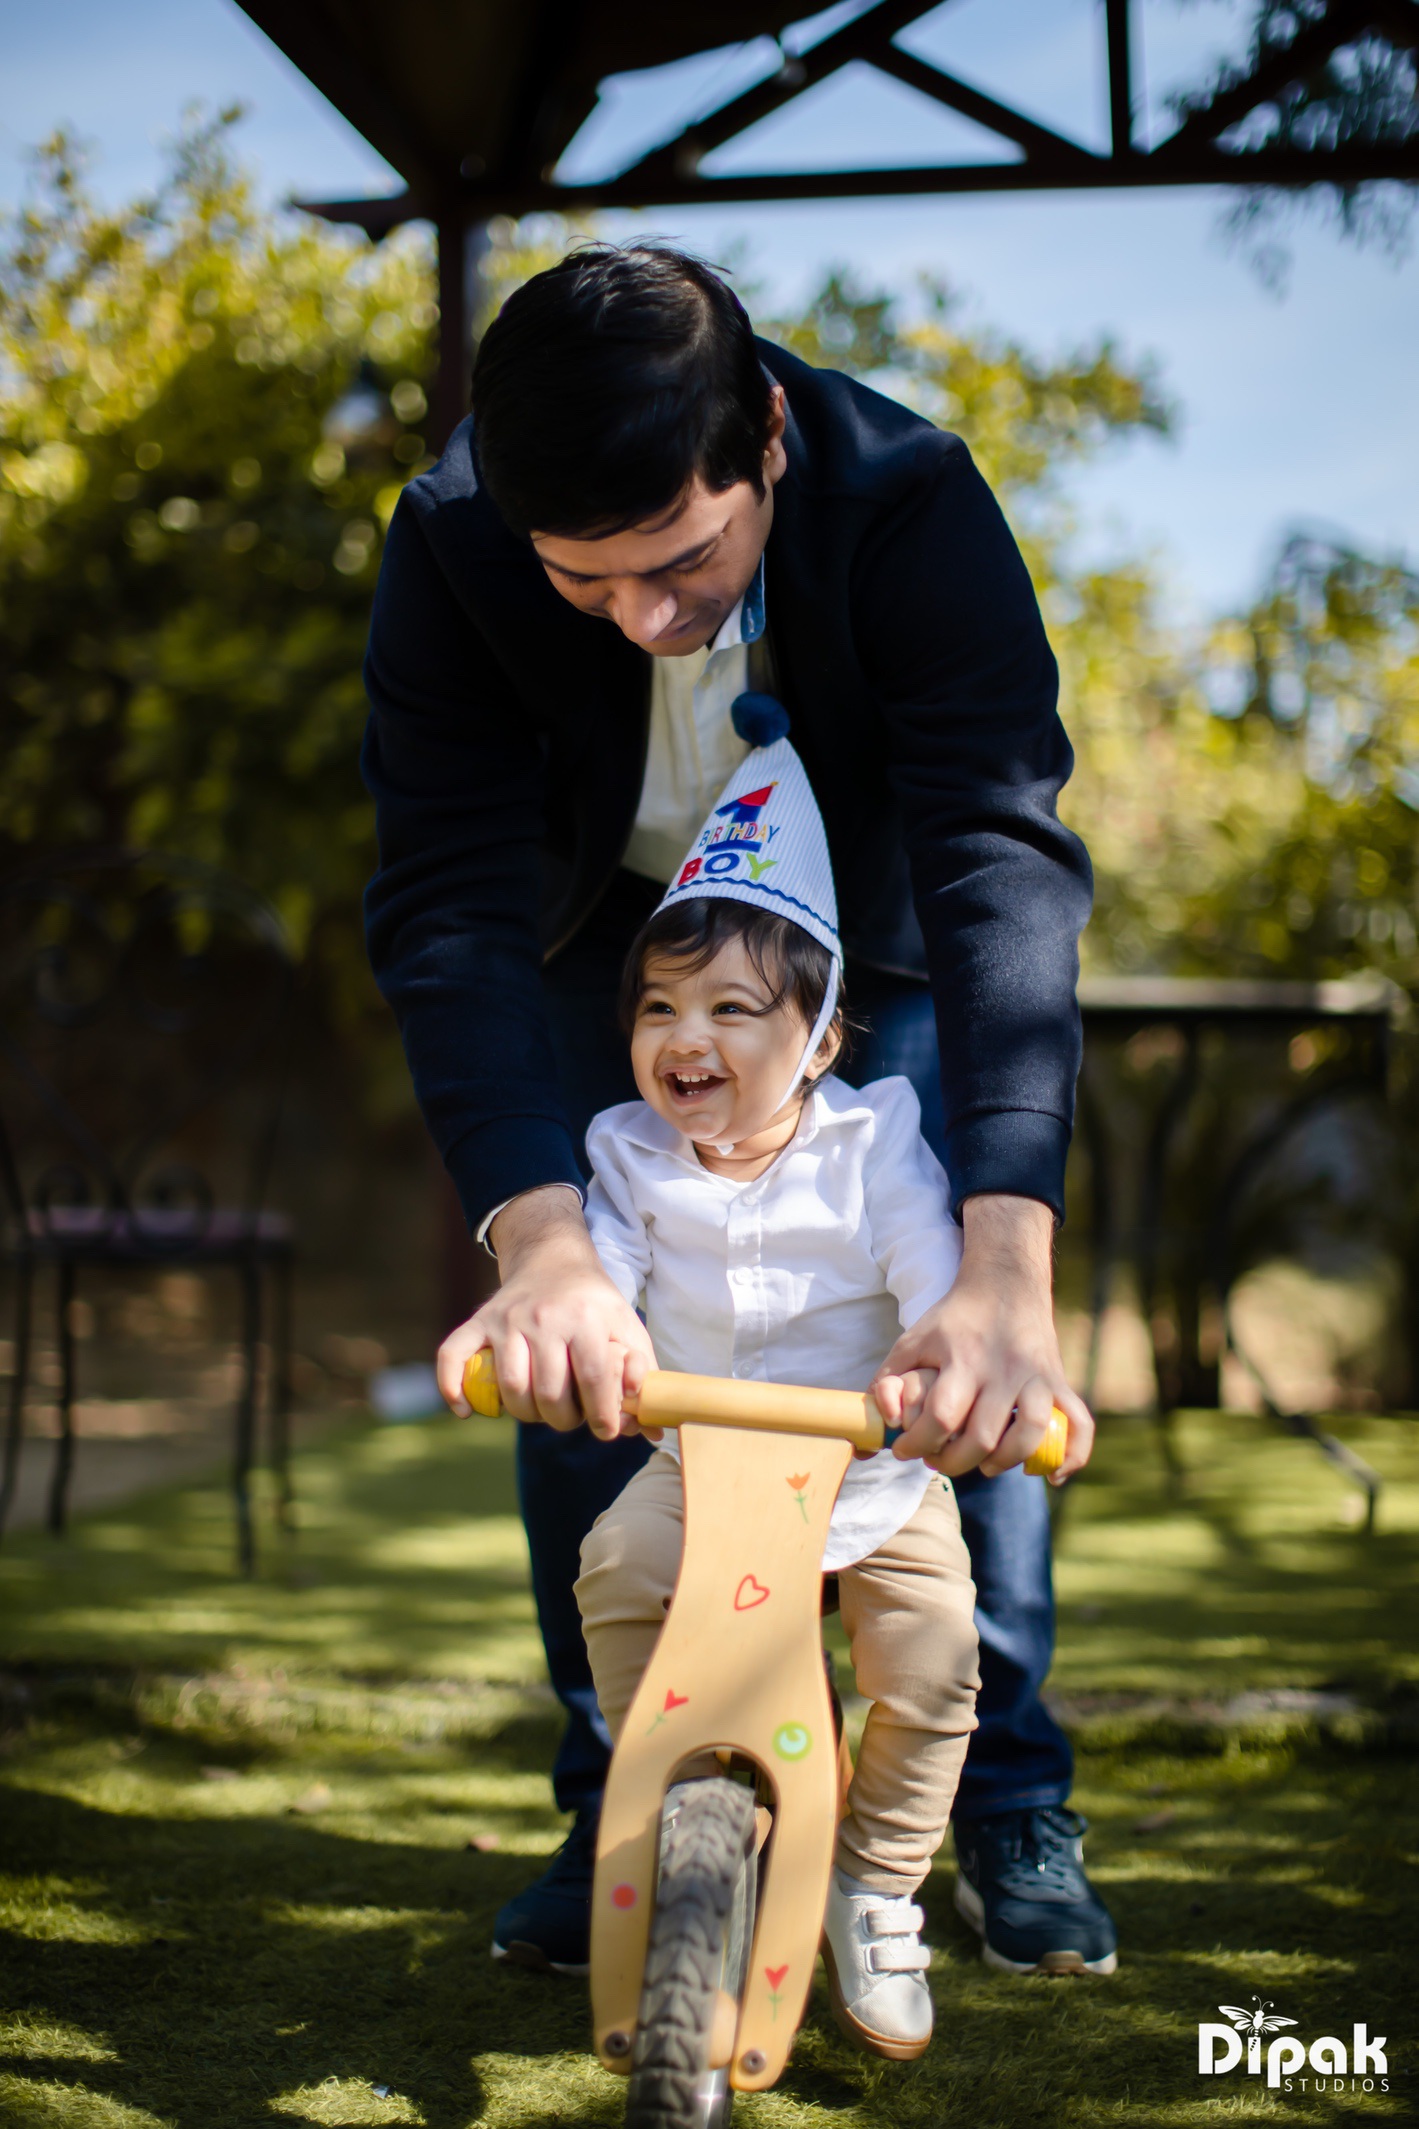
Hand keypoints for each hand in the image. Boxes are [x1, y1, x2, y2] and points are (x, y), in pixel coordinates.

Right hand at [436, 1187, 656, 1440]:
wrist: (552, 1258)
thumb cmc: (594, 1304)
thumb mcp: (628, 1327)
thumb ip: (642, 1376)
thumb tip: (652, 1430)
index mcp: (587, 1317)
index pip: (593, 1378)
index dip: (601, 1414)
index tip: (605, 1430)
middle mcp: (544, 1317)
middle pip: (549, 1392)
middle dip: (563, 1419)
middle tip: (570, 1416)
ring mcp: (507, 1319)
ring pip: (510, 1387)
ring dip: (526, 1414)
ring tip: (540, 1410)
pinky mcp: (479, 1322)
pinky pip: (454, 1356)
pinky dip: (454, 1389)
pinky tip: (468, 1411)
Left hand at [870, 1195, 1092, 1483]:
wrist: (1004, 1284)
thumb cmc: (952, 1320)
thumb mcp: (912, 1341)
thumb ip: (888, 1382)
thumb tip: (884, 1425)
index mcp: (964, 1360)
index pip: (941, 1417)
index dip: (917, 1443)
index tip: (903, 1449)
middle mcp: (1004, 1370)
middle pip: (984, 1435)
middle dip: (955, 1461)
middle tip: (937, 1459)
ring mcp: (1037, 1376)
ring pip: (1032, 1433)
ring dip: (1005, 1462)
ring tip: (984, 1464)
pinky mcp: (1059, 1382)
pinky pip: (1079, 1424)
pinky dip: (1073, 1456)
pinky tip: (1051, 1476)